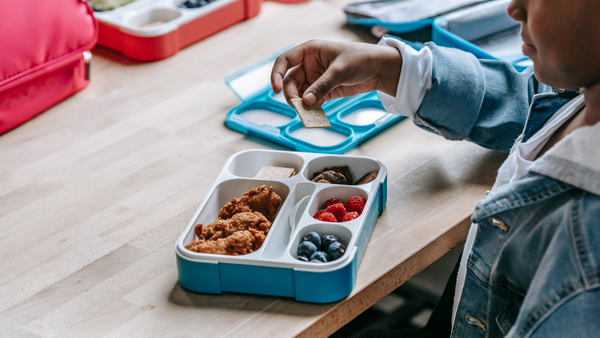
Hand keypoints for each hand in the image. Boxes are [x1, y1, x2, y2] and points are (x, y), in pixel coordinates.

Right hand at [270, 40, 401, 106]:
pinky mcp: (324, 91)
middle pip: (291, 81)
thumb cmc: (360, 59)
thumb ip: (322, 86)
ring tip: (307, 113)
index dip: (277, 74)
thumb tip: (306, 102)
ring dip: (301, 104)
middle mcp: (309, 65)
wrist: (379, 69)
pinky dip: (311, 109)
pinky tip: (315, 115)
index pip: (285, 61)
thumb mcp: (339, 71)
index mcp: (310, 51)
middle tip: (298, 106)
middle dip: (292, 94)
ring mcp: (316, 79)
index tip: (276, 89)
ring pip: (300, 94)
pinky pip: (312, 101)